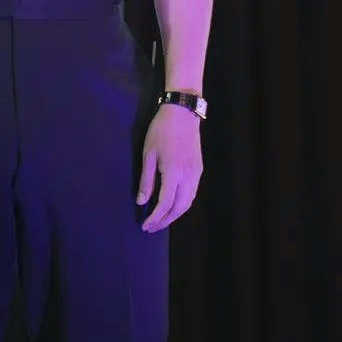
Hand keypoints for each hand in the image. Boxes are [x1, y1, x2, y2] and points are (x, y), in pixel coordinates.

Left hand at [136, 103, 202, 232]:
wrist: (183, 113)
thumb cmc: (161, 131)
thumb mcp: (148, 154)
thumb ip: (146, 180)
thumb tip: (142, 202)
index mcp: (173, 173)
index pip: (164, 204)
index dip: (155, 218)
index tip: (145, 225)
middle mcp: (188, 177)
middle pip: (179, 208)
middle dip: (165, 221)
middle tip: (152, 227)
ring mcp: (196, 174)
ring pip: (188, 203)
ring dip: (175, 214)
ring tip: (161, 219)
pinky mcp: (199, 170)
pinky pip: (192, 194)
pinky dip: (183, 204)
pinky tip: (173, 204)